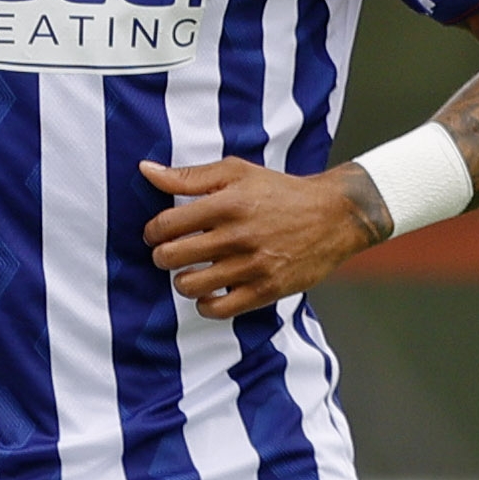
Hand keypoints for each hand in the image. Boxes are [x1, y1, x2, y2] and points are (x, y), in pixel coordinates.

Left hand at [140, 155, 376, 317]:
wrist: (333, 215)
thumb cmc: (280, 191)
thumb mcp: (236, 172)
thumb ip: (189, 175)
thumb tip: (145, 170)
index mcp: (226, 203)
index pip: (165, 225)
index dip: (152, 232)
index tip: (157, 234)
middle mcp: (237, 235)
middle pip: (172, 257)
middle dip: (162, 256)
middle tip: (169, 253)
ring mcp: (252, 265)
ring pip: (190, 285)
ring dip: (182, 280)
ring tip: (190, 272)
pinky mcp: (266, 290)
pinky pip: (219, 309)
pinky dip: (205, 304)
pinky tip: (209, 292)